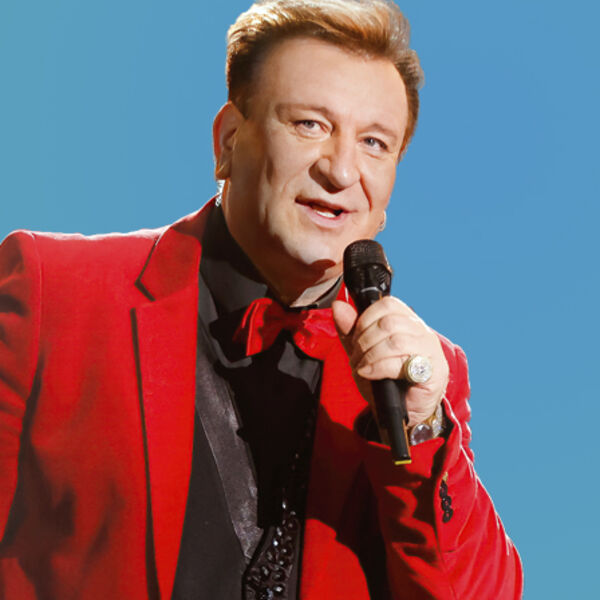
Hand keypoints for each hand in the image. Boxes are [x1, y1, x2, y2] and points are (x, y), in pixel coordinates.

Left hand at [332, 296, 448, 427]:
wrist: (401, 412)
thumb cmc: (384, 379)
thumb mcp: (362, 352)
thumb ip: (350, 330)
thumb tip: (338, 306)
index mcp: (407, 321)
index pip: (387, 304)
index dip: (365, 319)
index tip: (355, 339)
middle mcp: (422, 332)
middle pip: (389, 323)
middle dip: (364, 341)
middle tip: (357, 357)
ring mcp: (430, 350)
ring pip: (395, 341)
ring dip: (370, 355)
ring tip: (362, 367)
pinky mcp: (434, 372)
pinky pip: (401, 362)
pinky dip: (378, 367)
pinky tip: (369, 374)